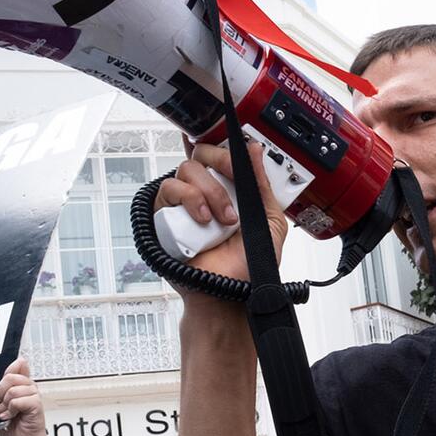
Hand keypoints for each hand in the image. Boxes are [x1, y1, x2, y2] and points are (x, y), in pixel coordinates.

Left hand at [0, 358, 46, 435]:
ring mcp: (34, 395)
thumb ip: (3, 389)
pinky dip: (11, 410)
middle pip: (10, 377)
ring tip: (8, 414)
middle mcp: (30, 388)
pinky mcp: (36, 404)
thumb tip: (2, 380)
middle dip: (0, 394)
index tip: (6, 382)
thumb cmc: (14, 427)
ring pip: (13, 390)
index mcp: (22, 386)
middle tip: (2, 406)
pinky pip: (17, 401)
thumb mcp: (2, 404)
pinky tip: (12, 417)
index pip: (18, 366)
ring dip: (6, 405)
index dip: (12, 368)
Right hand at [151, 137, 287, 289]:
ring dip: (210, 190)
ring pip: (187, 169)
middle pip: (202, 153)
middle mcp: (206, 192)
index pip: (221, 154)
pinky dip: (189, 199)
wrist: (232, 292)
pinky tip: (203, 220)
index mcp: (230, 189)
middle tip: (234, 183)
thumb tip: (255, 150)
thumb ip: (263, 186)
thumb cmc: (249, 264)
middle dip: (221, 162)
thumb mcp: (270, 221)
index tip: (238, 146)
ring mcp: (184, 204)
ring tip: (223, 218)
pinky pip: (168, 189)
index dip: (224, 143)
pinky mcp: (165, 216)